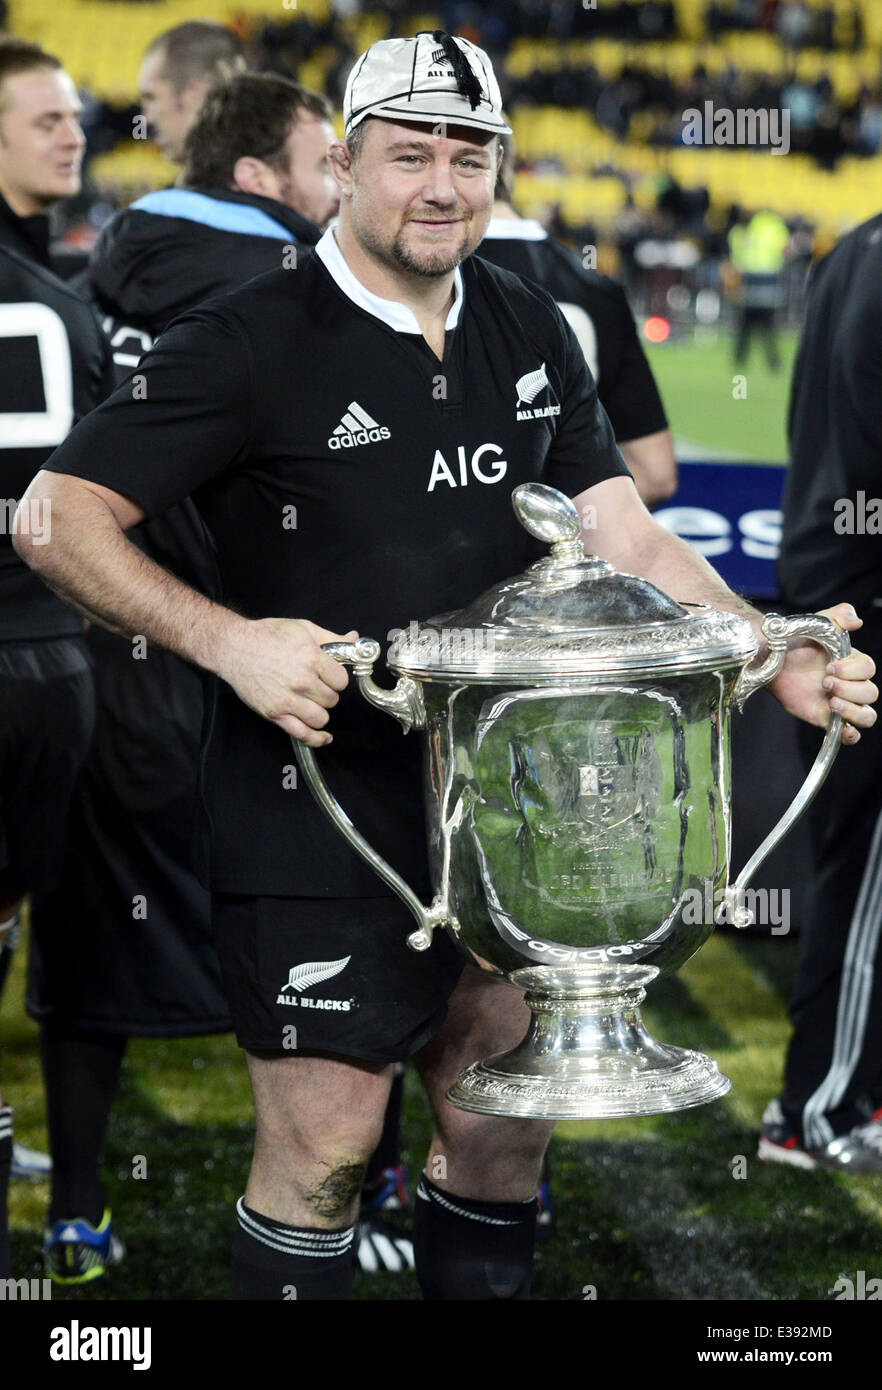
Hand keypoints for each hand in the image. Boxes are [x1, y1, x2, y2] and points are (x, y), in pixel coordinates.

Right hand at [217, 617, 356, 746]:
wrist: (234, 647)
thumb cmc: (267, 636)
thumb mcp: (303, 629)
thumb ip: (331, 638)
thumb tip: (354, 640)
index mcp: (312, 659)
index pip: (341, 681)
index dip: (337, 678)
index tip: (329, 676)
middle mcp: (301, 681)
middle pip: (332, 700)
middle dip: (327, 693)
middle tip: (316, 686)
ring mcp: (288, 700)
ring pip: (321, 718)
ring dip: (320, 711)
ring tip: (311, 701)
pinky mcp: (275, 713)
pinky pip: (302, 734)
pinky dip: (316, 739)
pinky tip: (324, 737)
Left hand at [768, 603, 877, 744]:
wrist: (771, 659)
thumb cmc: (795, 640)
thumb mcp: (817, 622)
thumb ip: (838, 616)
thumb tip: (856, 620)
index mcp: (853, 663)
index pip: (868, 669)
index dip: (852, 670)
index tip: (829, 667)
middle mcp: (851, 684)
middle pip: (870, 693)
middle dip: (849, 689)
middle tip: (825, 682)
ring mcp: (841, 703)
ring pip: (867, 715)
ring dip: (853, 711)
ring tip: (831, 702)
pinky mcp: (827, 718)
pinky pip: (850, 734)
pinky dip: (851, 736)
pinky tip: (844, 731)